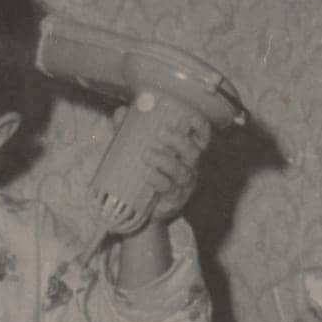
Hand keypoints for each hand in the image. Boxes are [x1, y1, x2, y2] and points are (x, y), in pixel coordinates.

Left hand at [111, 98, 212, 226]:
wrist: (138, 209)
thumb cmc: (142, 172)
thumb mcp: (135, 150)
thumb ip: (128, 132)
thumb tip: (120, 112)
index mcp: (184, 152)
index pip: (201, 136)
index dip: (199, 125)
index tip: (189, 116)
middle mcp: (188, 167)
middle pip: (193, 152)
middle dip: (179, 141)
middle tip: (161, 133)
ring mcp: (182, 185)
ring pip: (181, 171)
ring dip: (166, 160)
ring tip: (147, 154)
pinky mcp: (173, 200)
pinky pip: (169, 189)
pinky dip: (159, 180)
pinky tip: (149, 175)